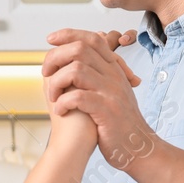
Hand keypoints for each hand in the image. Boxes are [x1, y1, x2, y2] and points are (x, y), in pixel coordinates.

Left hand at [43, 28, 155, 169]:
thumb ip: (97, 74)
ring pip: (76, 70)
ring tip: (54, 97)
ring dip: (57, 83)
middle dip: (55, 58)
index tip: (50, 39)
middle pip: (80, 49)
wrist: (137, 148)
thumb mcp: (112, 92)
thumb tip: (73, 58)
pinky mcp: (107, 110)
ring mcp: (111, 92)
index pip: (91, 39)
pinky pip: (78, 97)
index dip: (69, 34)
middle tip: (46, 74)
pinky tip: (61, 111)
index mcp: (113, 69)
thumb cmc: (117, 122)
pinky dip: (63, 103)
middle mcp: (113, 76)